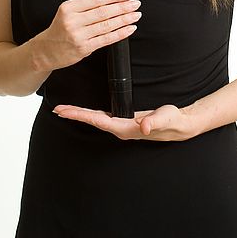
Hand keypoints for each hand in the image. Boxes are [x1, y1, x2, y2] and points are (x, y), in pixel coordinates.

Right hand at [32, 0, 141, 71]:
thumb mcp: (67, 11)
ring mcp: (78, 36)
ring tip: (135, 15)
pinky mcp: (84, 48)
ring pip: (107, 25)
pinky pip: (106, 39)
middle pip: (104, 12)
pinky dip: (120, 33)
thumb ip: (86, 3)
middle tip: (136, 3)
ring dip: (124, 19)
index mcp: (69, 8)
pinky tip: (129, 28)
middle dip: (123, 7)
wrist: (45, 51)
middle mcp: (73, 21)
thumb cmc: (60, 29)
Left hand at [52, 103, 195, 140]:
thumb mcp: (164, 118)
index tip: (67, 112)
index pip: (99, 121)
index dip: (82, 115)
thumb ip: (154, 121)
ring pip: (96, 119)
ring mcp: (122, 125)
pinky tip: (86, 111)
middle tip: (57, 109)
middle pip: (93, 121)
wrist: (179, 124)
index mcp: (125, 128)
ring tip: (65, 109)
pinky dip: (91, 113)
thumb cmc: (171, 121)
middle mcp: (120, 128)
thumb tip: (142, 126)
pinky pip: (103, 117)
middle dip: (75, 115)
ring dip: (81, 114)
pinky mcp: (125, 120)